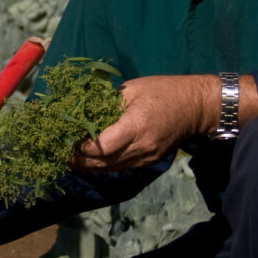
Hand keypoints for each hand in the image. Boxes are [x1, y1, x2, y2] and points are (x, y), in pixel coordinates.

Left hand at [72, 74, 216, 171]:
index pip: (102, 146)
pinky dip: (103, 165)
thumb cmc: (164, 91)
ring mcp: (146, 158)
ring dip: (89, 166)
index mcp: (136, 125)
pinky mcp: (149, 162)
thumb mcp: (132, 88)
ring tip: (70, 158)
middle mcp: (141, 147)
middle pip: (103, 162)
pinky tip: (90, 160)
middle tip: (60, 152)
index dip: (81, 147)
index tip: (66, 139)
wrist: (197, 108)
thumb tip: (80, 110)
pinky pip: (121, 168)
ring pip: (110, 168)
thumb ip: (107, 102)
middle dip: (79, 160)